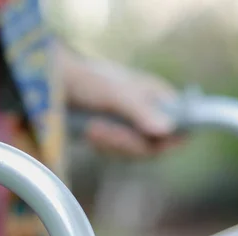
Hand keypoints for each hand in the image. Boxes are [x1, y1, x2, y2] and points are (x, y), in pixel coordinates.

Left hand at [62, 50, 181, 157]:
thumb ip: (140, 111)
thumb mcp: (114, 93)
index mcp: (158, 96)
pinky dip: (103, 146)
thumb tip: (167, 130)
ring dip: (111, 144)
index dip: (172, 139)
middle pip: (156, 146)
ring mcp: (130, 126)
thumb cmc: (86, 79)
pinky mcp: (113, 137)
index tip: (153, 144)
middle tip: (100, 130)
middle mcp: (149, 112)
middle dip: (128, 143)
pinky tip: (89, 133)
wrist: (54, 83)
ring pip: (134, 153)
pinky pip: (116, 153)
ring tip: (91, 128)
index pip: (183, 125)